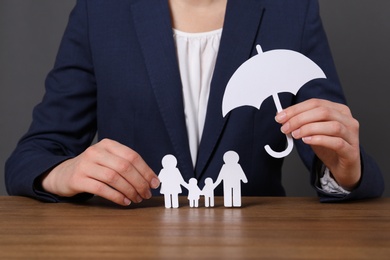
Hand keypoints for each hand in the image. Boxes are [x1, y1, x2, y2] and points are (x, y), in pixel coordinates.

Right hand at [41, 139, 159, 205]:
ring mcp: (85, 164)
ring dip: (129, 190)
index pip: (132, 156)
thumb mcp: (108, 159)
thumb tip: (151, 178)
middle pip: (124, 167)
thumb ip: (126, 165)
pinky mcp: (77, 179)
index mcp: (107, 144)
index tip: (154, 183)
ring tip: (136, 198)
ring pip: (114, 178)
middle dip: (139, 182)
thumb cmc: (93, 168)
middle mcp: (96, 152)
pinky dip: (116, 196)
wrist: (63, 173)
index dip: (146, 170)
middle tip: (146, 194)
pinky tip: (124, 201)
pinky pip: (101, 189)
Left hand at [275, 98, 360, 189]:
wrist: (343, 167)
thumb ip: (301, 123)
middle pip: (323, 112)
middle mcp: (348, 120)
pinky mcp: (351, 151)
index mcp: (339, 110)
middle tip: (285, 127)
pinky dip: (319, 140)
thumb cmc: (329, 147)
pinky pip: (337, 142)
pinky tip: (307, 140)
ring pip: (332, 126)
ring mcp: (351, 135)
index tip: (280, 117)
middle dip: (300, 118)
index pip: (316, 103)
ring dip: (309, 128)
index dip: (296, 109)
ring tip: (295, 134)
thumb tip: (282, 116)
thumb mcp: (313, 132)